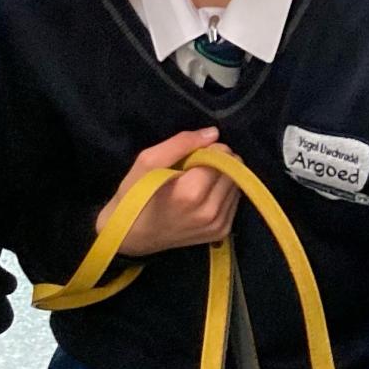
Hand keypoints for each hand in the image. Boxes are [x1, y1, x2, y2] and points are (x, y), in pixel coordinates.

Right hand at [101, 128, 237, 256]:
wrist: (131, 235)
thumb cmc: (135, 195)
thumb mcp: (148, 161)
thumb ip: (182, 143)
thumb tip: (213, 133)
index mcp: (191, 193)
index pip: (223, 156)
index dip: (211, 149)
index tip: (193, 154)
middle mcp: (210, 211)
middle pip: (235, 170)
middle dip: (219, 162)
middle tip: (196, 167)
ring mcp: (217, 224)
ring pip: (237, 185)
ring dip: (223, 177)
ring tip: (198, 182)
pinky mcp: (221, 232)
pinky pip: (235, 201)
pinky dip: (223, 193)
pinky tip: (203, 195)